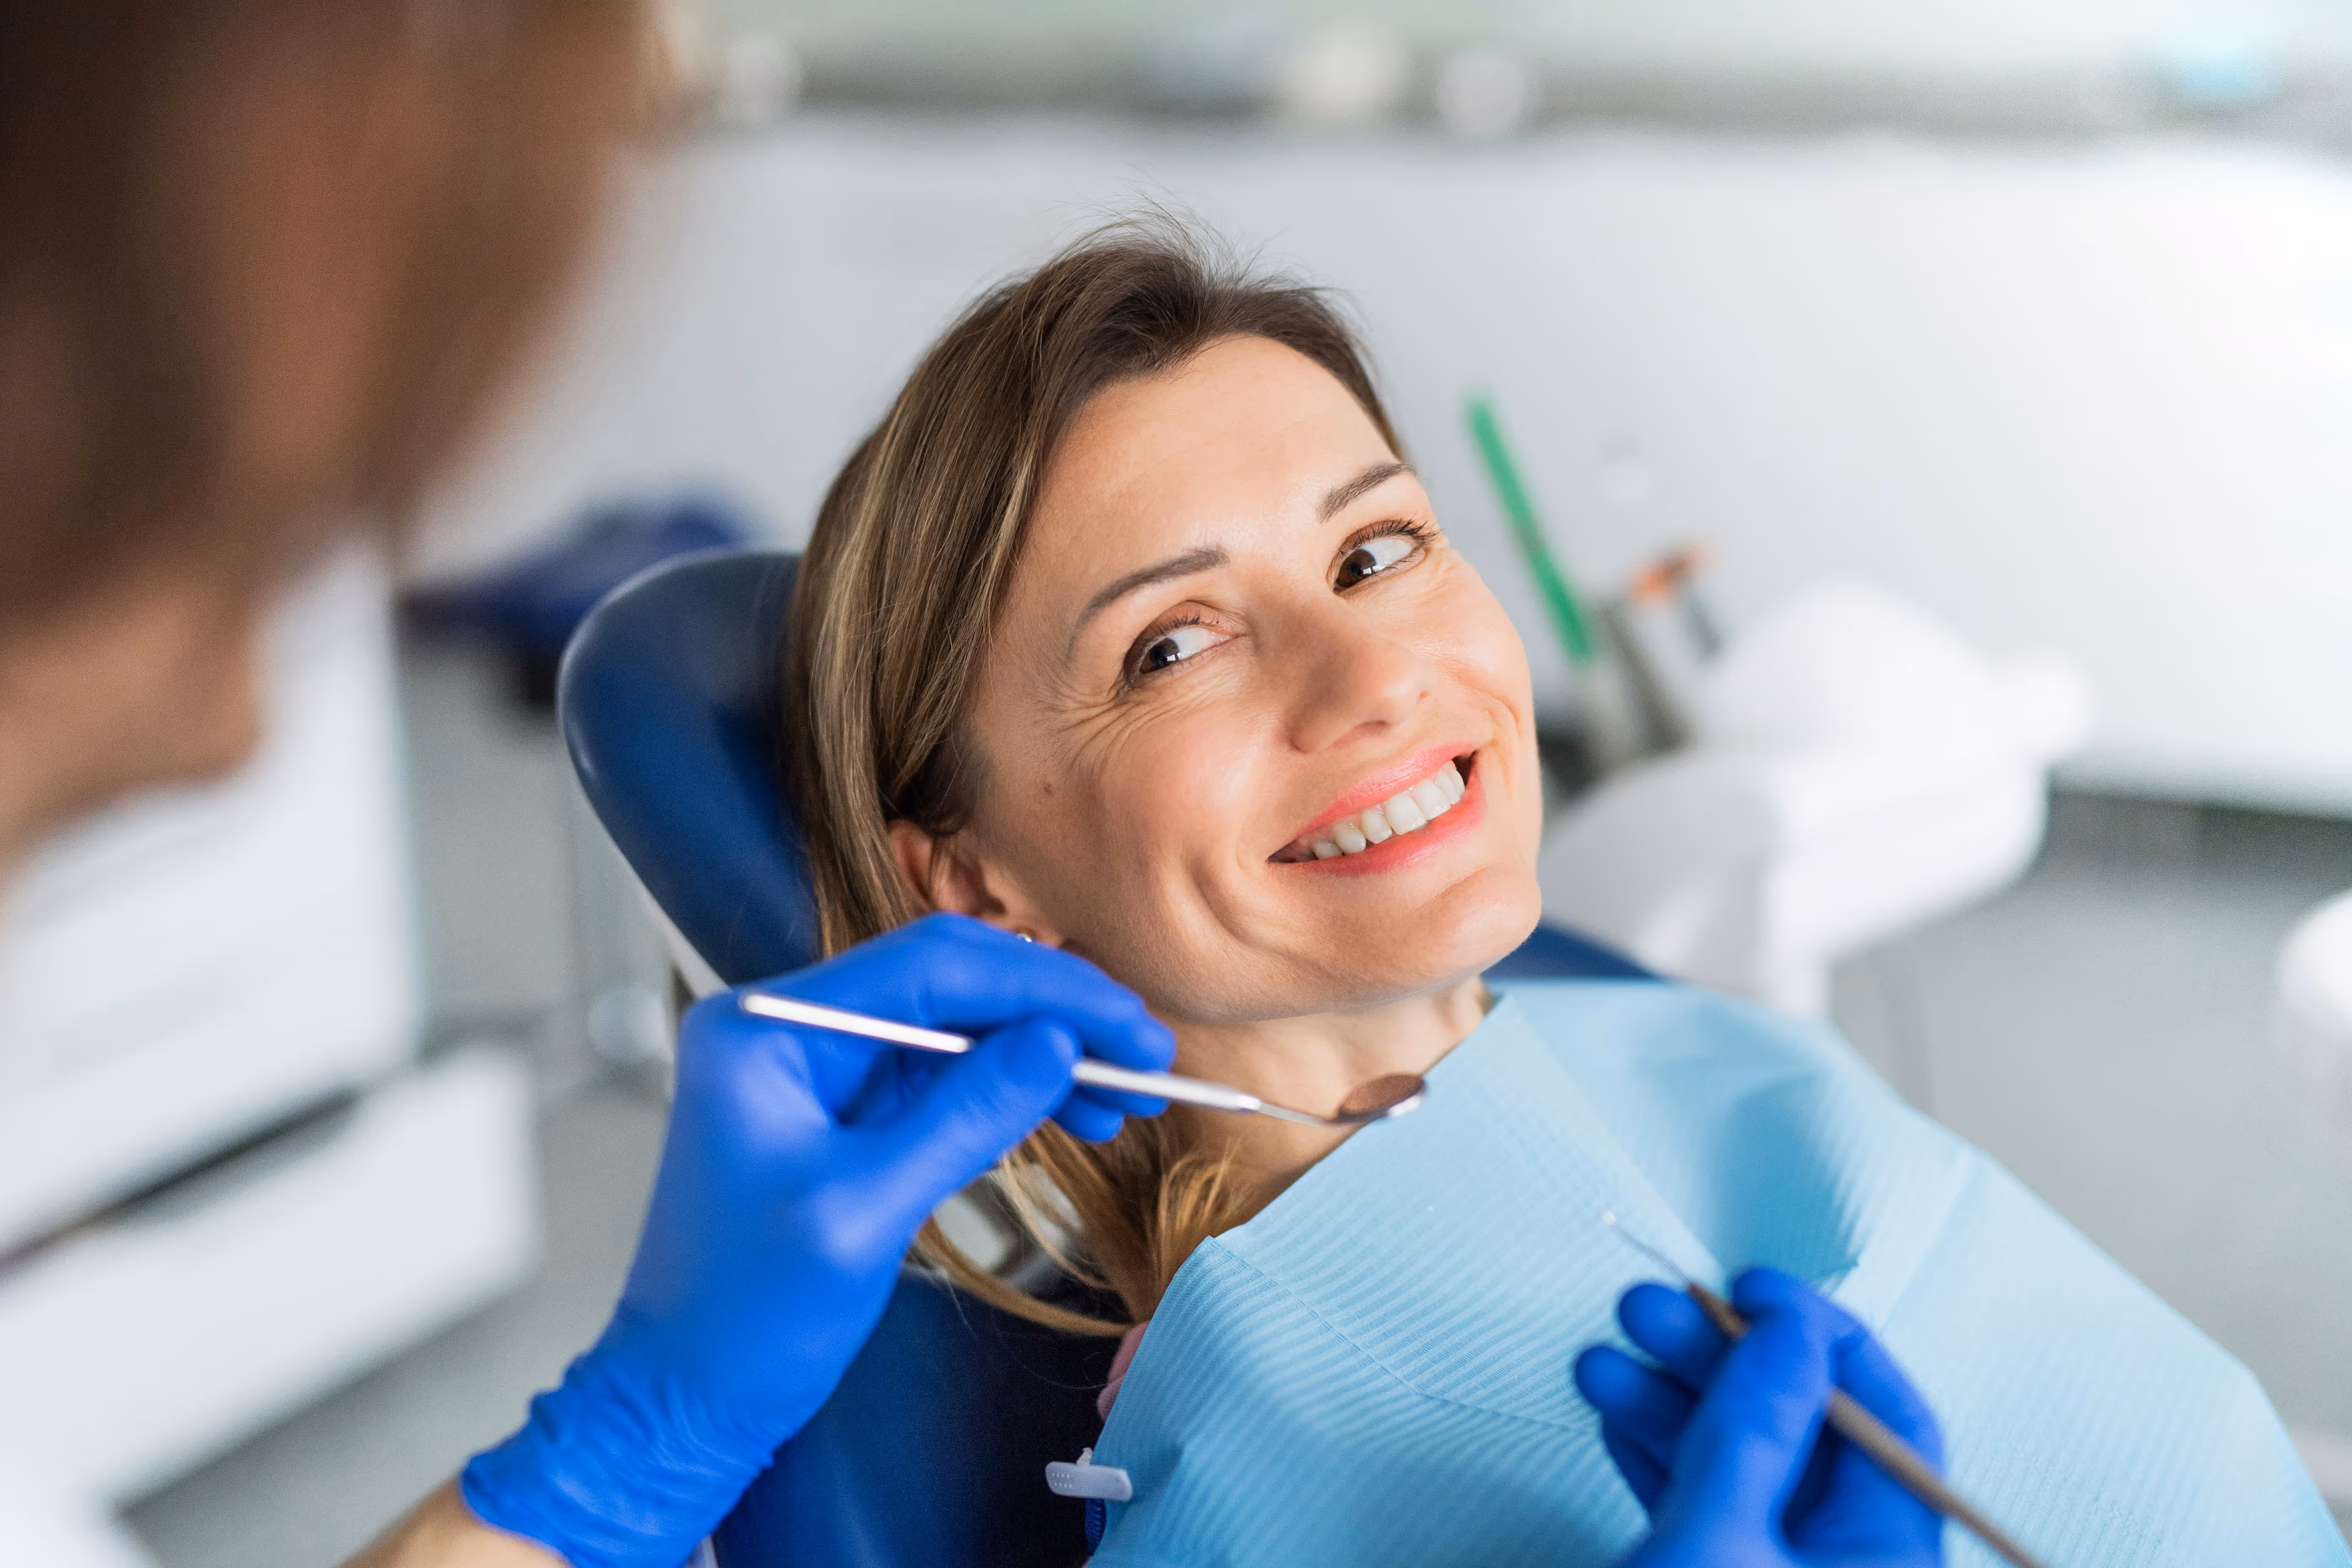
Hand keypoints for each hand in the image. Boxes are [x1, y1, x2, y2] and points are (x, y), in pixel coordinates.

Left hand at [460, 914, 1173, 1567]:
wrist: (685, 1399)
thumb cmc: (743, 1318)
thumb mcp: (863, 1211)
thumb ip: (963, 1117)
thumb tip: (1057, 1044)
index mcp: (770, 1026)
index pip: (932, 965)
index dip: (1044, 987)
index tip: (1129, 1022)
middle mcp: (792, 1027)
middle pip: (951, 982)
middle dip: (1054, 1013)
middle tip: (1146, 1054)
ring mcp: (821, 1069)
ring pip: (960, 1029)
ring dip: (1045, 1055)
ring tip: (1125, 1096)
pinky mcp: (848, 1114)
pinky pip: (946, 1078)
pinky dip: (1013, 1093)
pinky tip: (1076, 1113)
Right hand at [1573, 1268, 1944, 1567]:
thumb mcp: (1718, 1543)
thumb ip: (1752, 1433)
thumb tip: (1787, 1336)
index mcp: (1883, 1557)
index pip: (1885, 1421)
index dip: (1820, 1339)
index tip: (1756, 1292)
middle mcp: (1840, 1563)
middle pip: (1798, 1430)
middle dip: (1715, 1361)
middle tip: (1654, 1312)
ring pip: (1739, 1462)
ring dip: (1667, 1402)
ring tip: (1607, 1362)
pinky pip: (1704, 1501)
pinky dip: (1659, 1455)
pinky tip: (1618, 1416)